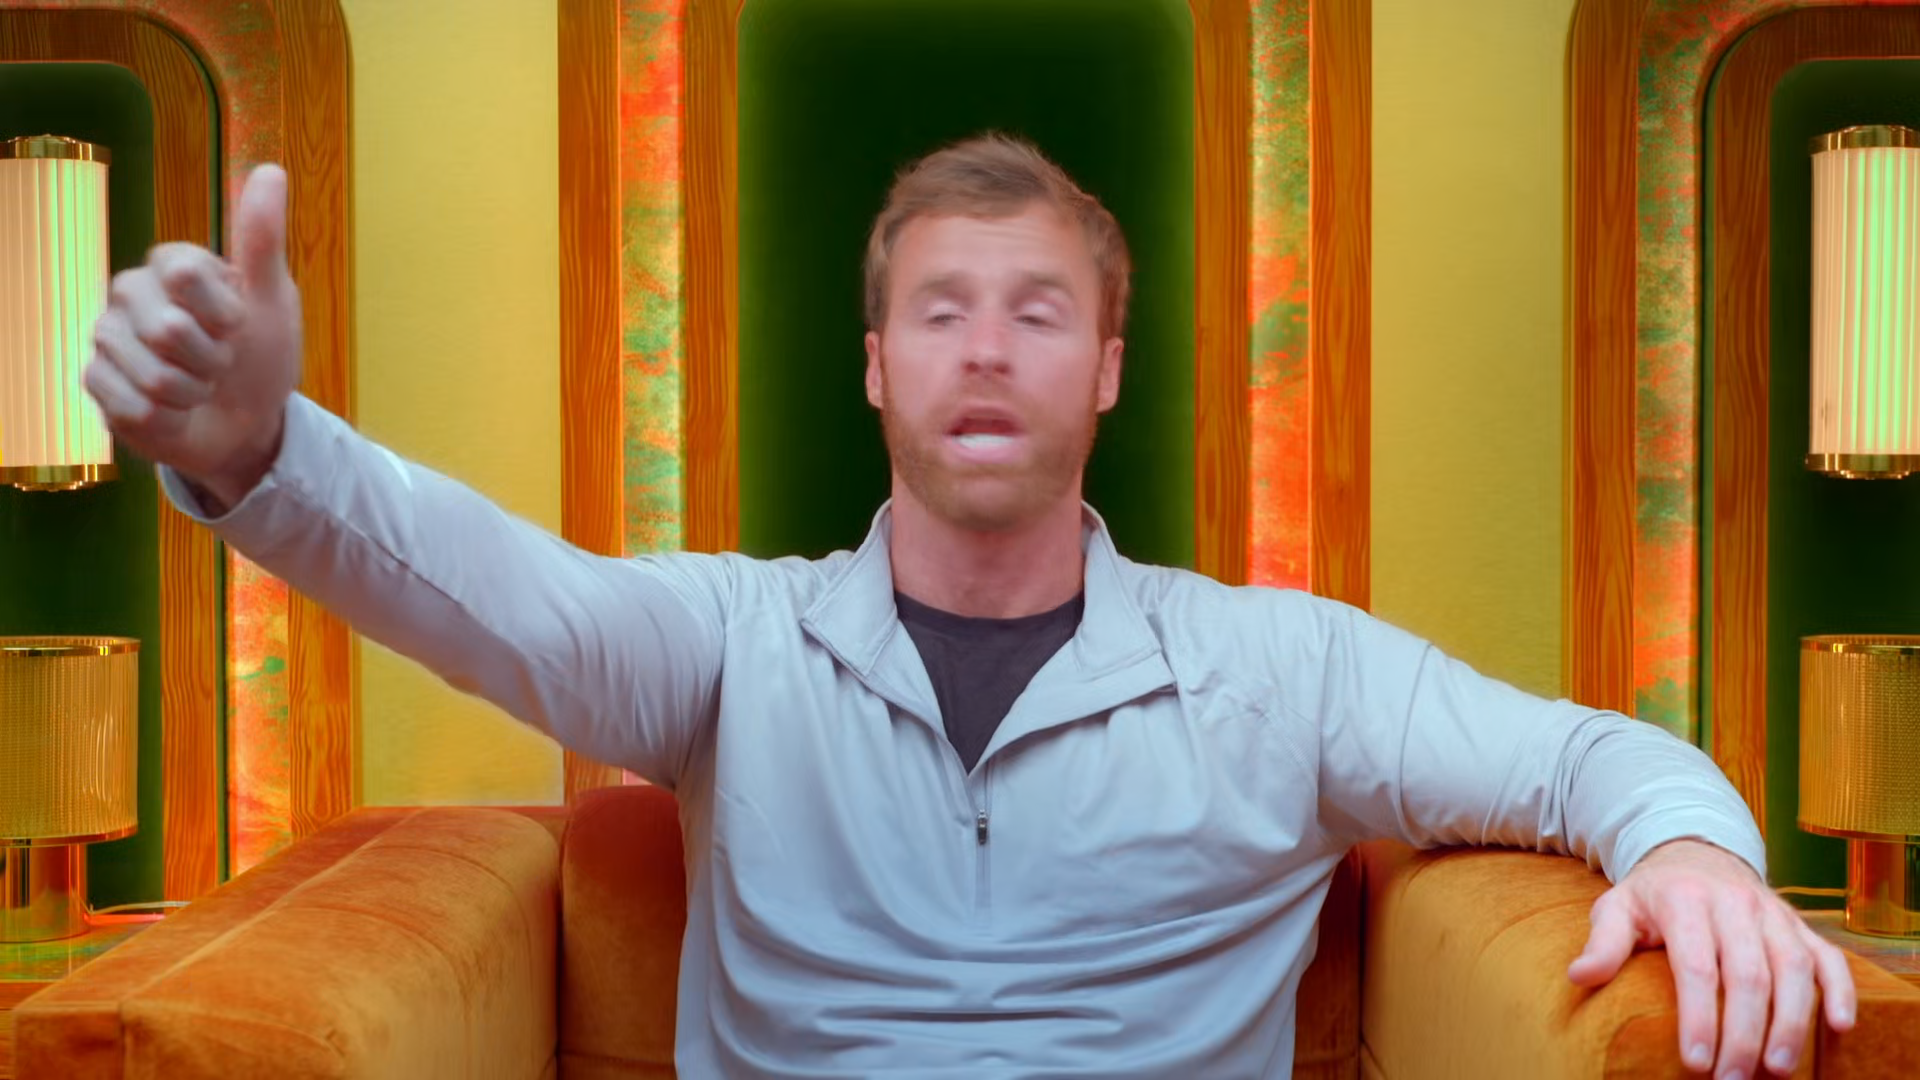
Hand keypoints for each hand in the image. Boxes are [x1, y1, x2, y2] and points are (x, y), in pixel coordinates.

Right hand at [84, 164, 301, 509]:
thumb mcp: (273, 298)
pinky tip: (174, 409)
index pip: (184, 273)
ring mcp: (108, 336)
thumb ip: (262, 239)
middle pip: (168, 329)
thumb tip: (271, 171)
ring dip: (193, 392)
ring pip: (152, 374)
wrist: (245, 420)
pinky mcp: (96, 380)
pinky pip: (133, 405)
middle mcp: (131, 292)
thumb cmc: (260, 355)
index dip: (225, 313)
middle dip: (213, 359)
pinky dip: (168, 417)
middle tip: (222, 360)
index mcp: (171, 264)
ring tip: (200, 385)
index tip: (240, 324)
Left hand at [1567, 839, 1855, 1077]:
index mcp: (1685, 900)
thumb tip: (1579, 977)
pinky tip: (1839, 1027)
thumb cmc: (1653, 893)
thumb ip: (1603, 942)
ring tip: (1778, 1068)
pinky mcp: (1799, 923)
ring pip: (1793, 968)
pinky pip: (1828, 955)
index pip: (1696, 966)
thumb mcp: (1617, 907)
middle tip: (1735, 1079)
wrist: (1695, 852)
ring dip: (1791, 1022)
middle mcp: (1734, 903)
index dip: (1699, 1017)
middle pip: (1748, 974)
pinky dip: (1840, 990)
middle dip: (1745, 1033)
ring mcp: (1772, 913)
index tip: (1695, 1062)